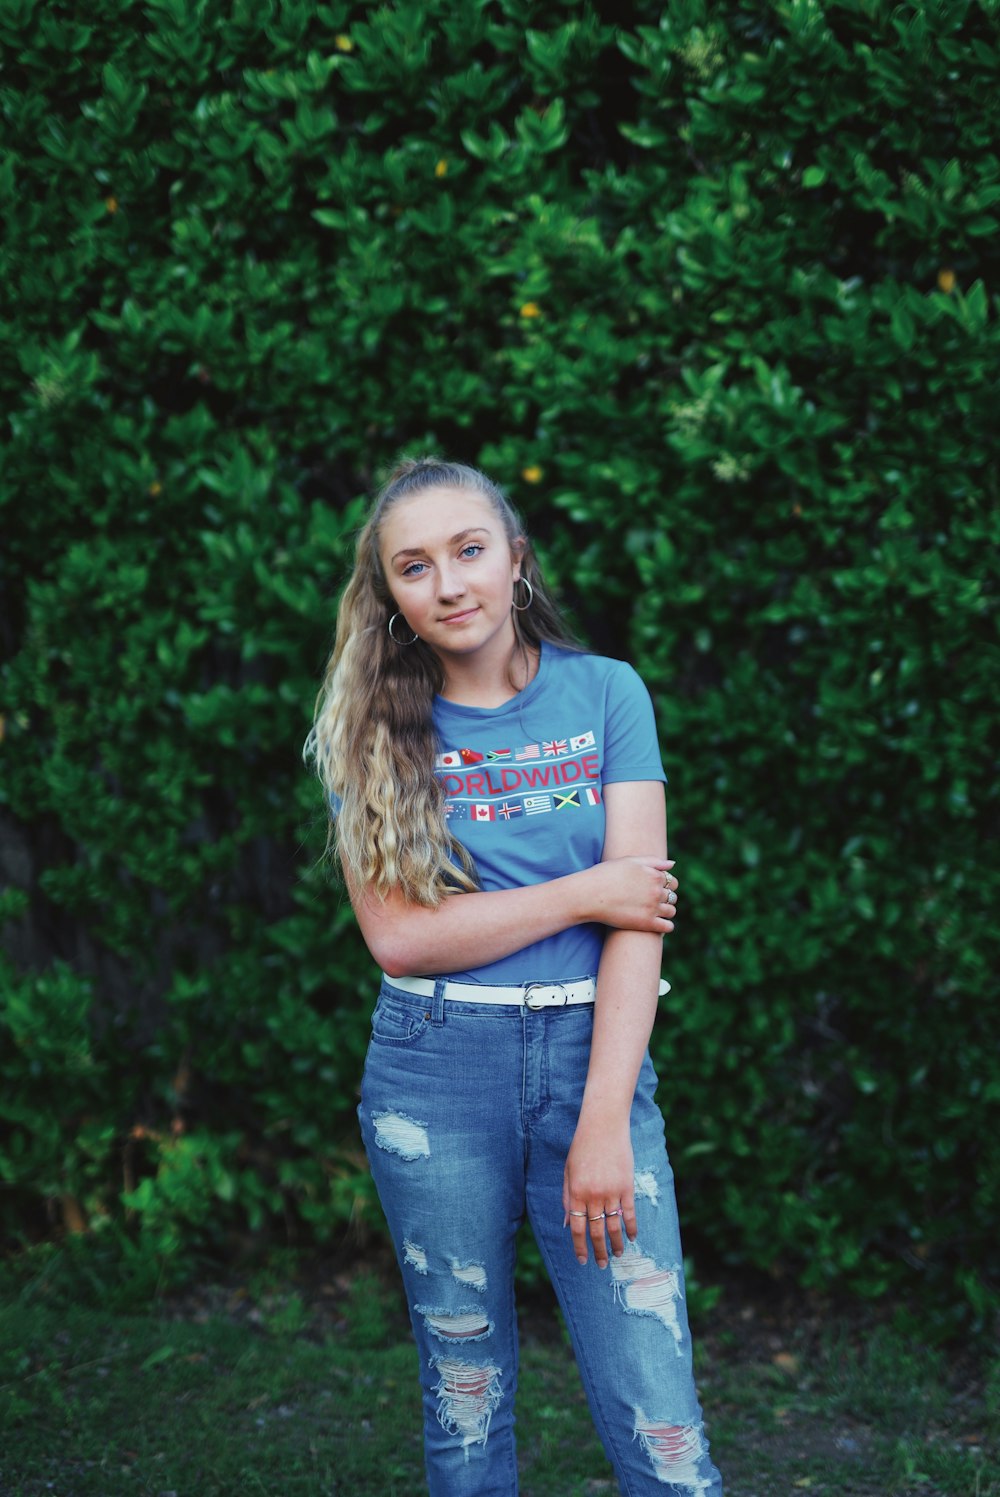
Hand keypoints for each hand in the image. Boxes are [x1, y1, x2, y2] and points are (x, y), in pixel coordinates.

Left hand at [562, 1115, 637, 1268]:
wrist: (603, 1126)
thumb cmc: (582, 1147)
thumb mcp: (568, 1172)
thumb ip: (568, 1198)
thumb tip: (568, 1224)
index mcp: (576, 1193)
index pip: (577, 1228)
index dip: (580, 1247)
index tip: (582, 1260)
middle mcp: (594, 1195)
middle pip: (596, 1231)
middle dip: (599, 1251)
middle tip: (602, 1265)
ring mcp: (612, 1192)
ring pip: (614, 1226)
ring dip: (616, 1244)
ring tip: (617, 1255)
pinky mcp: (627, 1186)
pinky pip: (629, 1213)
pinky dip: (631, 1228)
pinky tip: (632, 1238)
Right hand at [584, 857, 678, 934]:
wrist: (589, 895)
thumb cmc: (606, 875)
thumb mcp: (630, 861)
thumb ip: (654, 861)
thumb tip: (672, 865)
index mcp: (654, 875)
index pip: (672, 881)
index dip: (665, 885)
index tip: (653, 889)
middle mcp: (656, 891)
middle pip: (673, 896)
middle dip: (665, 898)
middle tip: (650, 901)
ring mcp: (653, 907)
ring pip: (671, 911)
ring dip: (665, 912)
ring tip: (651, 912)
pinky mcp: (647, 923)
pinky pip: (668, 927)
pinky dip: (665, 925)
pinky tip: (654, 923)